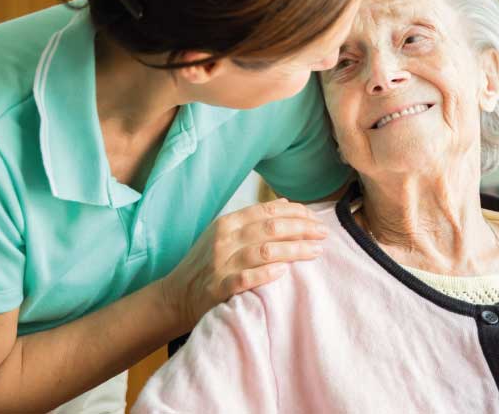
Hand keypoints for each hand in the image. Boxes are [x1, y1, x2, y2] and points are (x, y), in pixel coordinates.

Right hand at [159, 198, 327, 330]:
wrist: (175, 295)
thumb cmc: (206, 264)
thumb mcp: (224, 234)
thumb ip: (252, 219)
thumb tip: (285, 203)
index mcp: (228, 222)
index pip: (268, 210)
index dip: (296, 212)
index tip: (316, 218)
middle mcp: (225, 239)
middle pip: (271, 228)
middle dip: (302, 228)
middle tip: (324, 233)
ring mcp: (221, 264)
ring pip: (265, 251)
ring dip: (295, 250)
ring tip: (316, 251)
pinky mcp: (219, 288)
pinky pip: (246, 278)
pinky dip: (267, 273)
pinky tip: (285, 271)